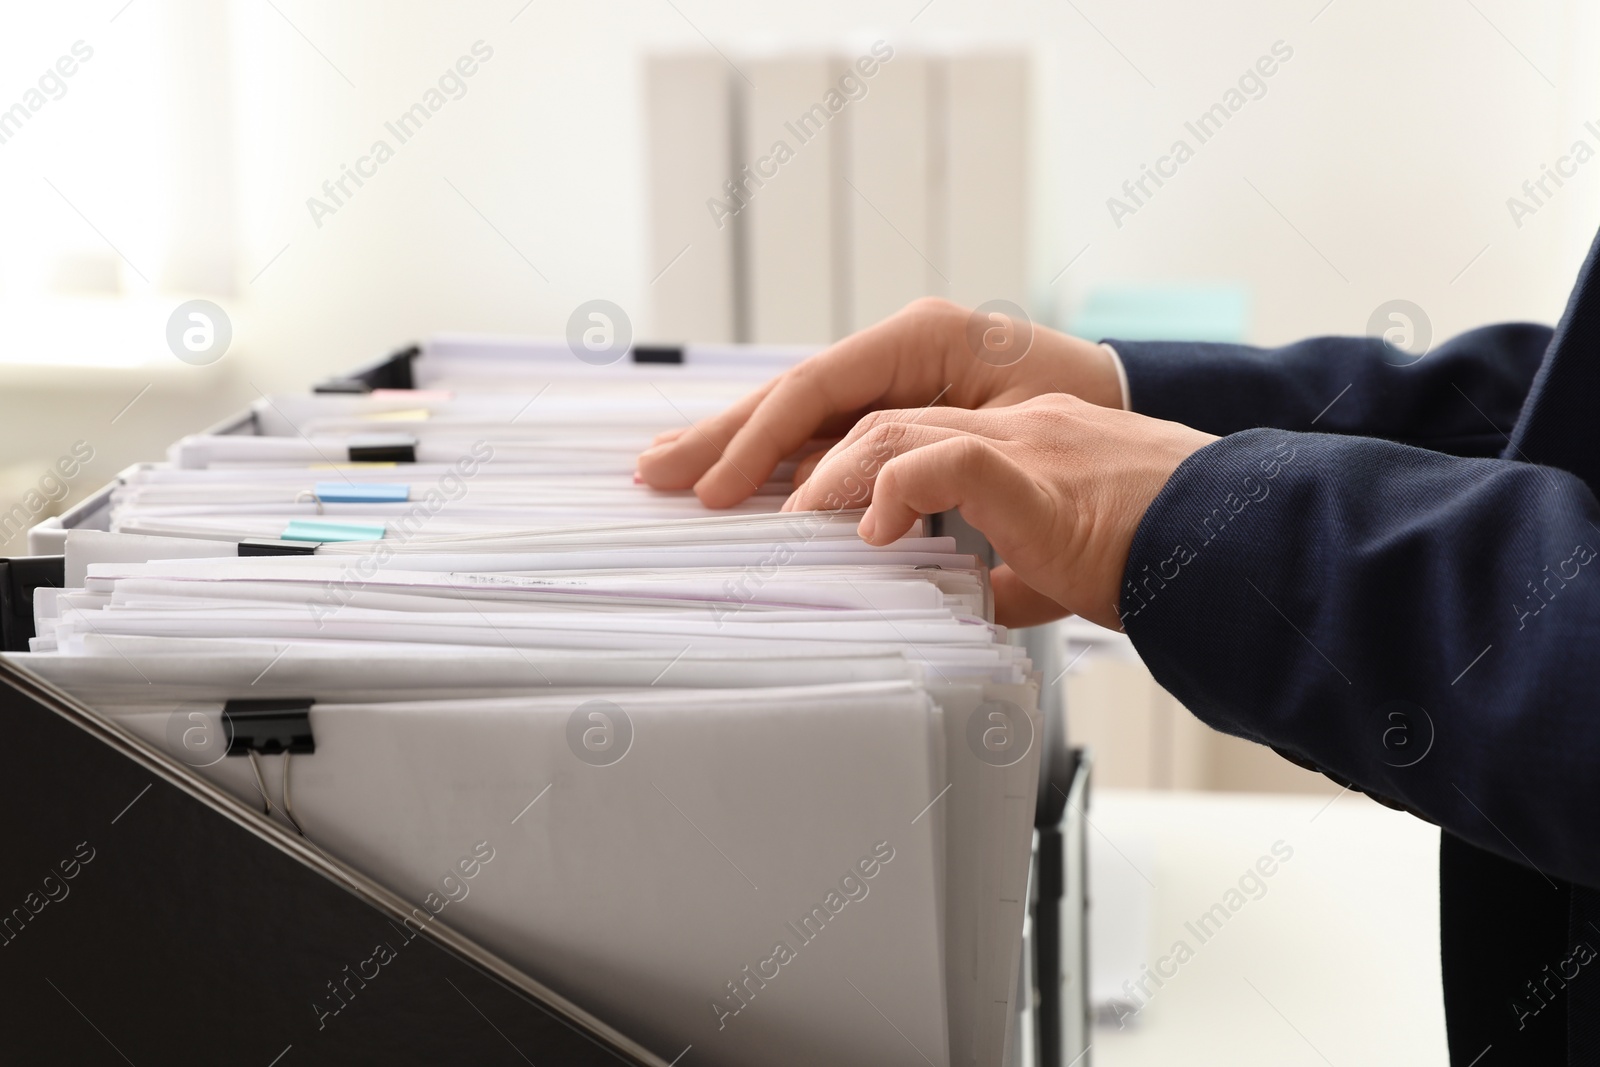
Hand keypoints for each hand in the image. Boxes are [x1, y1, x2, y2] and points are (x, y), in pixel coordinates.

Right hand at [635, 297, 1124, 506]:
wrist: (1136, 414)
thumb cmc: (1093, 422)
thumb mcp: (1024, 436)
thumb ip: (948, 471)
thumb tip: (869, 520)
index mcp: (925, 340)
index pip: (815, 391)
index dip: (757, 442)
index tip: (714, 491)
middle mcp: (900, 348)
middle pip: (789, 394)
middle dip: (719, 435)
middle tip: (650, 470)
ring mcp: (897, 373)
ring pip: (800, 410)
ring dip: (733, 441)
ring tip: (667, 466)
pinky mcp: (902, 402)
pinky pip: (827, 428)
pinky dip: (779, 452)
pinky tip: (738, 474)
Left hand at [781, 394, 1217, 628]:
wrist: (1236, 548)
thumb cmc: (1168, 558)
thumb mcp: (1069, 562)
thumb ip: (1018, 570)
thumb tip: (981, 604)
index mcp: (1022, 445)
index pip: (907, 431)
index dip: (842, 460)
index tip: (793, 498)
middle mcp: (1016, 430)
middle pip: (882, 417)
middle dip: (805, 456)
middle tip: (756, 500)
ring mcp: (1027, 444)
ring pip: (897, 430)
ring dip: (832, 475)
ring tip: (796, 519)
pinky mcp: (1039, 476)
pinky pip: (948, 461)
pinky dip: (897, 490)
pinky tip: (872, 532)